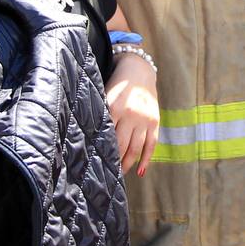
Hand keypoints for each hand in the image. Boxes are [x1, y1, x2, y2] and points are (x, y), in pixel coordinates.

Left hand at [106, 53, 158, 175]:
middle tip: (107, 175)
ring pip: (136, 148)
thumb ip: (100, 114)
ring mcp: (144, 119)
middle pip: (122, 145)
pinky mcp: (155, 122)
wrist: (139, 71)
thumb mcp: (105, 96)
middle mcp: (131, 114)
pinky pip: (152, 145)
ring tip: (120, 175)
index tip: (96, 164)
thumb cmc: (116, 86)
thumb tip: (89, 139)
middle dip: (114, 162)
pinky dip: (146, 160)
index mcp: (114, 108)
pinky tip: (141, 171)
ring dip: (128, 164)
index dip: (102, 151)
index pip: (107, 136)